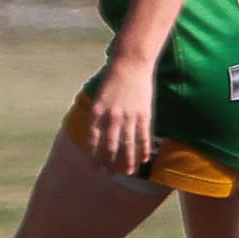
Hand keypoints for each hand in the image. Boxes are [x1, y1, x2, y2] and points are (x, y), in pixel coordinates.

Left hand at [84, 56, 155, 176]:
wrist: (131, 64)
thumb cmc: (113, 78)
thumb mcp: (99, 97)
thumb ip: (98, 115)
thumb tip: (98, 134)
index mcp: (97, 111)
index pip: (93, 139)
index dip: (93, 154)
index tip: (93, 166)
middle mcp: (112, 116)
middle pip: (110, 146)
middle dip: (108, 162)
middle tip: (108, 173)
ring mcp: (129, 116)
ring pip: (128, 145)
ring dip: (128, 161)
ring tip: (128, 173)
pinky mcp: (144, 114)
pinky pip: (144, 136)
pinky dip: (144, 149)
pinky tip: (145, 160)